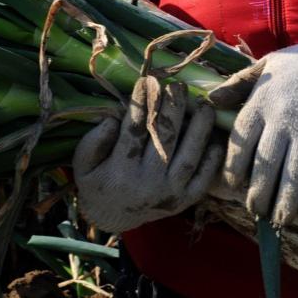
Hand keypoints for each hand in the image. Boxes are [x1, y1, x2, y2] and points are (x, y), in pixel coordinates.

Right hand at [72, 76, 222, 233]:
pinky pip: (203, 180)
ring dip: (199, 129)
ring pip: (189, 157)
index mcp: (120, 172)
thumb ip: (94, 140)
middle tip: (178, 85)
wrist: (111, 217)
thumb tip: (114, 118)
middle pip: (165, 139)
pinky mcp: (184, 201)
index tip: (147, 80)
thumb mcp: (82, 162)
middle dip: (173, 109)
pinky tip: (215, 138)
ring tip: (205, 105)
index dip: (141, 103)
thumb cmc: (95, 181)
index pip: (134, 130)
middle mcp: (147, 184)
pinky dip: (212, 160)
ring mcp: (169, 194)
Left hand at [207, 28, 297, 226]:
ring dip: (285, 203)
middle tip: (255, 209)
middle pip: (264, 165)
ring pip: (292, 176)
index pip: (240, 142)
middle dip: (258, 193)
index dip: (234, 167)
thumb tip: (209, 101)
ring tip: (279, 219)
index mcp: (261, 102)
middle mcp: (282, 119)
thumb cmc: (297, 65)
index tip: (233, 185)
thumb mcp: (263, 67)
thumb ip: (236, 86)